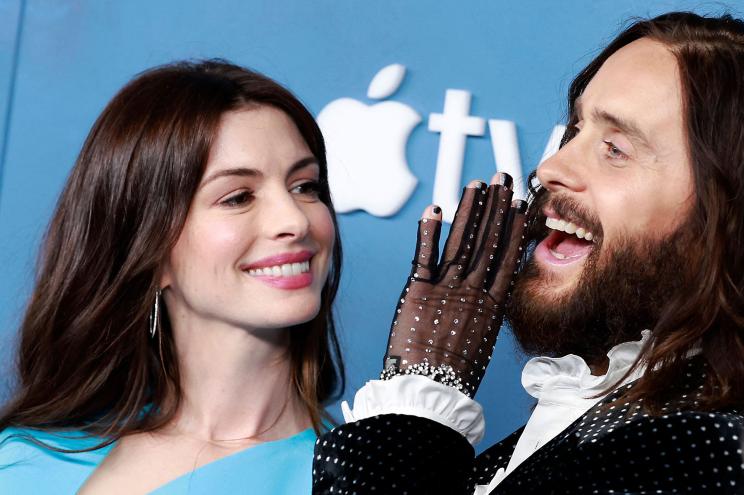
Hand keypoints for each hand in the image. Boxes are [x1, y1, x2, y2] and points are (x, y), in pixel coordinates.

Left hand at [382, 173, 527, 396]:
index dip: (512, 227)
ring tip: (477, 184)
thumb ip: (482, 314)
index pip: (506, 256)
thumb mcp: (480, 342)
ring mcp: (446, 288)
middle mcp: (472, 291)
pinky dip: (429, 231)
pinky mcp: (418, 291)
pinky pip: (424, 255)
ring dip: (469, 210)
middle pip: (487, 241)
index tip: (518, 204)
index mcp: (491, 304)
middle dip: (496, 206)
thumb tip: (487, 297)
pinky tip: (434, 208)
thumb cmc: (455, 374)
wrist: (430, 391)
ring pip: (461, 241)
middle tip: (503, 178)